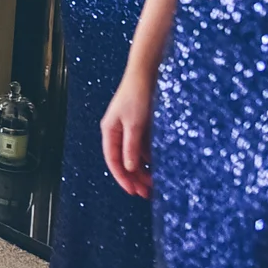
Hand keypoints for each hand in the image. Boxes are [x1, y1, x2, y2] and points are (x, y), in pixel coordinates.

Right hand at [100, 68, 155, 198]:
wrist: (146, 74)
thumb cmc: (137, 96)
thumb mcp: (135, 124)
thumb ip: (131, 147)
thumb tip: (128, 168)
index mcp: (110, 131)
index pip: (113, 160)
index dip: (122, 178)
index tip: (133, 192)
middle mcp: (117, 132)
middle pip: (124, 160)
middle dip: (134, 177)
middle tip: (146, 193)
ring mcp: (129, 129)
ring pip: (134, 156)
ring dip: (142, 169)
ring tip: (154, 184)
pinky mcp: (141, 125)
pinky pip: (143, 147)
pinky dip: (148, 158)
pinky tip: (157, 166)